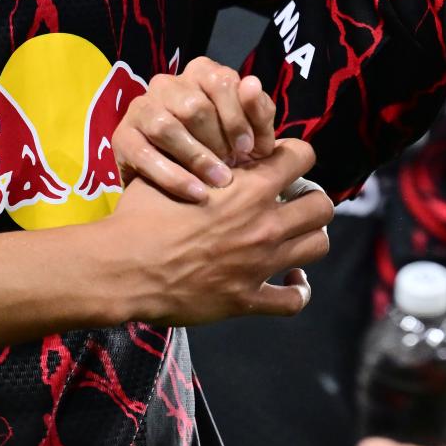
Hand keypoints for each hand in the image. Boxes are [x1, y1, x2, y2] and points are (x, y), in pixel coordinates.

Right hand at [104, 138, 330, 325]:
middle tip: (291, 203)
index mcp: (249, 187)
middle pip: (322, 205)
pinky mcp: (247, 298)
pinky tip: (290, 281)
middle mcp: (263, 223)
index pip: (302, 156)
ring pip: (318, 245)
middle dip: (310, 200)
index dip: (295, 157)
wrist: (124, 266)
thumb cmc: (141, 216)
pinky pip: (294, 300)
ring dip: (309, 239)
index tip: (281, 164)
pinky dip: (297, 290)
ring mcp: (259, 263)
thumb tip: (214, 145)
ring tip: (292, 237)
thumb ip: (204, 157)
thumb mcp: (172, 169)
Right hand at [113, 57, 277, 200]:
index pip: (220, 81)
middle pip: (194, 106)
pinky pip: (145, 155)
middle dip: (217, 140)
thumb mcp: (249, 134)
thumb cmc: (224, 151)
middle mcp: (167, 83)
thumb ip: (257, 111)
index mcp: (201, 72)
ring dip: (197, 158)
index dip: (237, 116)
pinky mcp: (122, 135)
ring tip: (218, 182)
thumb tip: (252, 84)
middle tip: (232, 168)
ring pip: (167, 126)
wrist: (180, 189)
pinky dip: (174, 177)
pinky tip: (196, 193)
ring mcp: (140, 107)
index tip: (249, 148)